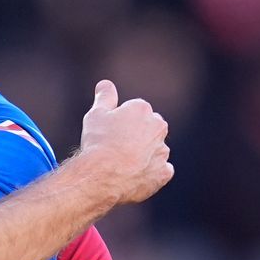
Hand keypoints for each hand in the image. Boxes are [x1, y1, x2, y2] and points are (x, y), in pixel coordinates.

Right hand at [76, 81, 171, 209]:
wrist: (103, 176)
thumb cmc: (98, 143)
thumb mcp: (95, 115)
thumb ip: (104, 97)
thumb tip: (105, 84)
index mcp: (142, 109)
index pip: (133, 112)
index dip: (119, 123)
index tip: (108, 134)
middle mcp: (158, 126)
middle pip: (148, 128)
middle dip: (136, 135)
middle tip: (116, 148)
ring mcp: (162, 151)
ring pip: (155, 149)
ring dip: (144, 154)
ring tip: (123, 165)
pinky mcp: (163, 172)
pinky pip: (161, 170)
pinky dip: (151, 172)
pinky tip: (135, 175)